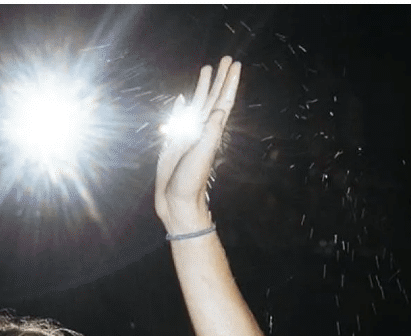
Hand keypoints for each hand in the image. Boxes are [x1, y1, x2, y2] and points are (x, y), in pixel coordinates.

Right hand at [155, 56, 240, 234]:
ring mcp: (188, 134)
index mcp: (210, 131)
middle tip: (226, 58)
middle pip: (213, 97)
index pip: (223, 101)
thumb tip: (220, 109)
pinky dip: (183, 105)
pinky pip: (180, 117)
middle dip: (220, 78)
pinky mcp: (175, 140)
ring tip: (207, 68)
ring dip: (203, 87)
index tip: (235, 64)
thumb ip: (210, 133)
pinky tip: (184, 98)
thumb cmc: (190, 181)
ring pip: (198, 104)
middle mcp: (201, 129)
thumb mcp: (202, 155)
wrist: (175, 202)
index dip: (229, 83)